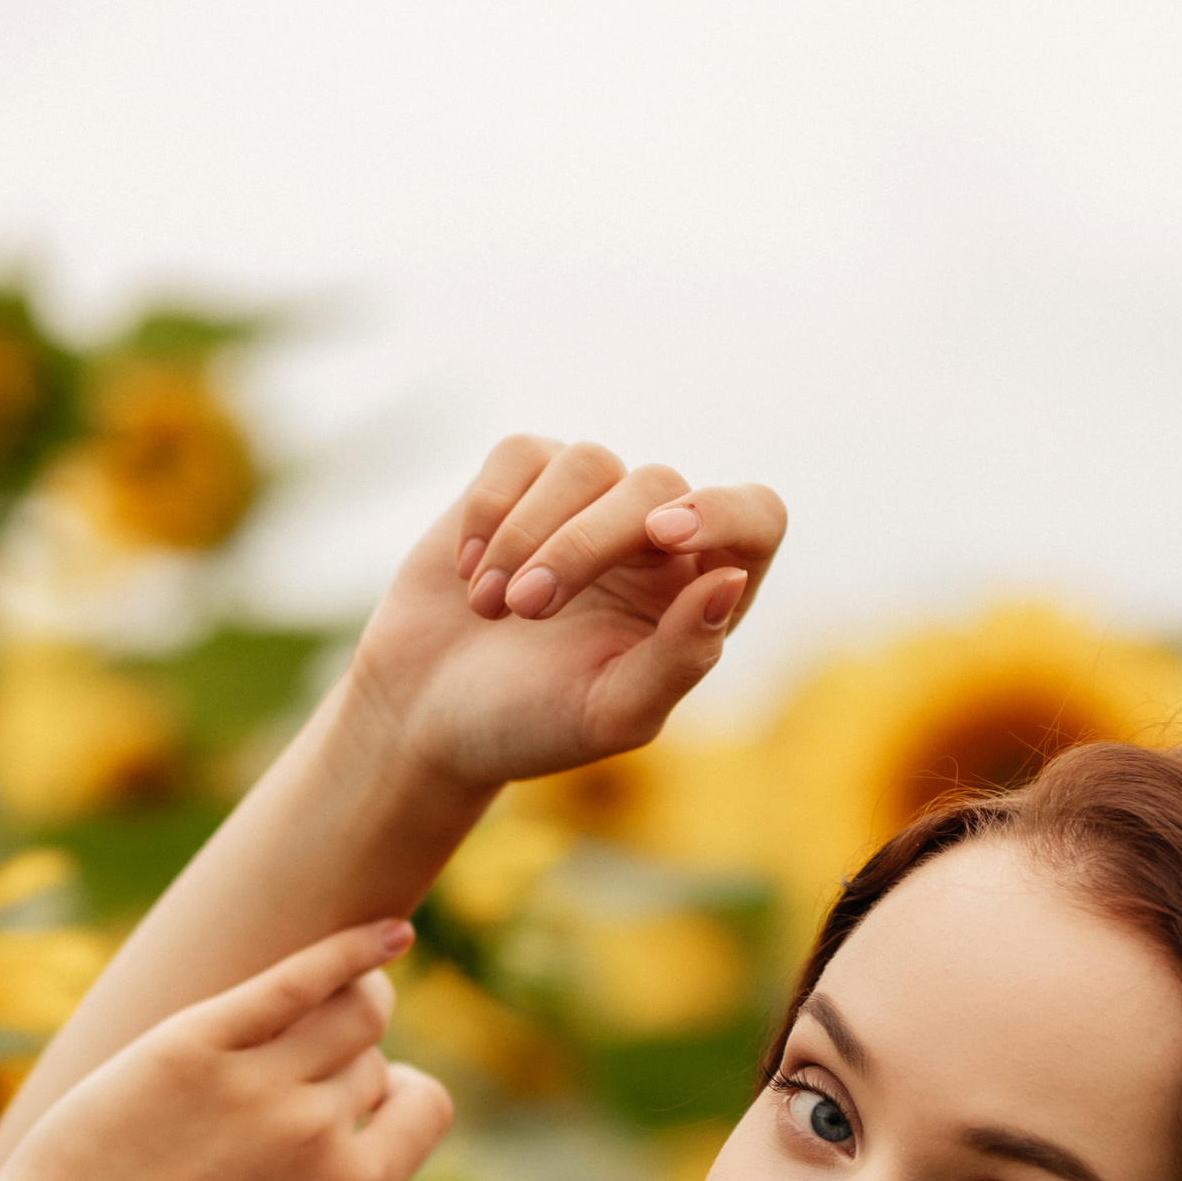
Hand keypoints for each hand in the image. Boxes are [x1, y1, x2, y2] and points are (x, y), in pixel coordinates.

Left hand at [0, 921, 453, 1180]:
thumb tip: (384, 1175)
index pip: (424, 1107)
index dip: (400, 1095)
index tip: (369, 1091)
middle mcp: (316, 1136)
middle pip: (370, 1058)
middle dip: (346, 1057)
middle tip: (301, 1063)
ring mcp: (258, 1085)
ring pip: (352, 1009)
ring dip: (360, 991)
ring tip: (350, 983)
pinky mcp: (196, 1043)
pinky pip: (300, 978)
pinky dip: (357, 947)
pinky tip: (389, 932)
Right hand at [346, 441, 785, 795]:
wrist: (425, 717)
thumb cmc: (529, 726)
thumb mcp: (609, 715)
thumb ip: (680, 658)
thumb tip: (728, 580)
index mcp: (697, 594)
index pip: (756, 517)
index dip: (724, 510)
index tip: (664, 534)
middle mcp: (654, 538)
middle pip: (656, 486)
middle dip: (585, 544)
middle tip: (526, 608)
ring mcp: (587, 502)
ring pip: (587, 462)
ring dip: (529, 534)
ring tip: (491, 606)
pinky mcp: (521, 482)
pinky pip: (522, 454)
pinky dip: (490, 509)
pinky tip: (469, 570)